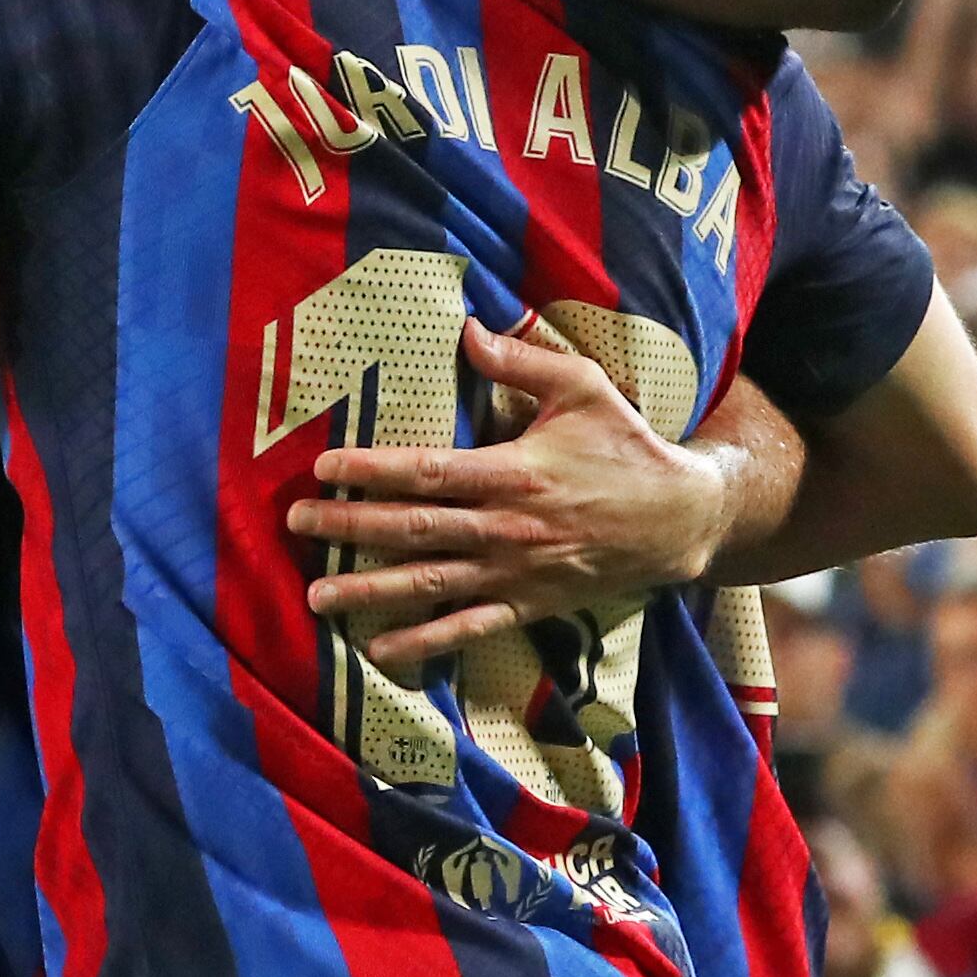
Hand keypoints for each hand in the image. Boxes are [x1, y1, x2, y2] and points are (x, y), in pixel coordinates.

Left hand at [284, 318, 725, 665]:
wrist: (681, 518)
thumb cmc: (626, 444)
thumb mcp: (584, 388)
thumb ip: (522, 360)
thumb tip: (467, 328)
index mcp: (516, 471)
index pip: (429, 471)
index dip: (373, 471)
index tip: (324, 467)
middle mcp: (509, 527)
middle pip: (416, 528)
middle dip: (351, 527)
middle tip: (296, 524)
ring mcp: (516, 572)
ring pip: (432, 584)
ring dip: (371, 591)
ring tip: (316, 597)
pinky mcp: (529, 604)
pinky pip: (469, 627)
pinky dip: (424, 641)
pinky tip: (379, 648)